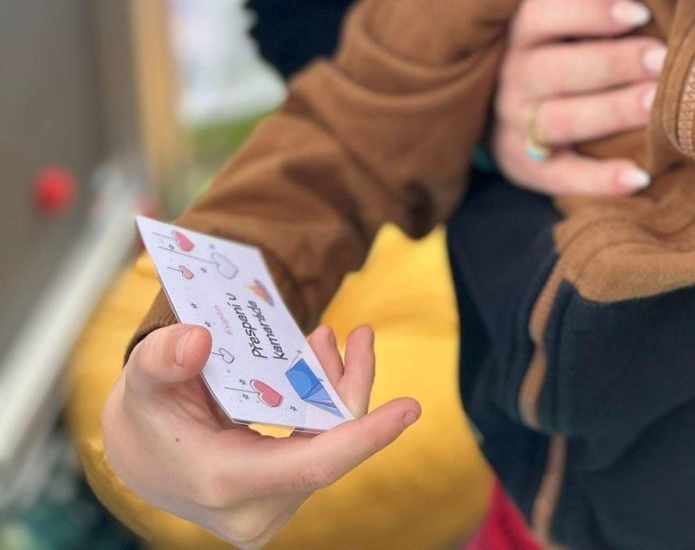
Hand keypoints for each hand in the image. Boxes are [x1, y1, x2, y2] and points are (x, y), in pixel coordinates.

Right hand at [102, 322, 419, 547]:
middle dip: (350, 386)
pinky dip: (324, 405)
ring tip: (332, 338)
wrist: (137, 452)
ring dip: (337, 391)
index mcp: (225, 482)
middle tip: (357, 333)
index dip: (366, 437)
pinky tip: (318, 363)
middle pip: (330, 446)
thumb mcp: (142, 378)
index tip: (410, 408)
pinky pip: (318, 449)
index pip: (315, 465)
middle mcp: (253, 508)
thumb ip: (162, 358)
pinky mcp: (276, 499)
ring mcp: (267, 509)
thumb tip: (196, 341)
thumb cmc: (145, 410)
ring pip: (329, 446)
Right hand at [491, 0, 663, 198]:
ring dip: (613, 111)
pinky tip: (641, 177)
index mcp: (518, 32)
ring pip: (562, 119)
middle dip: (615, 63)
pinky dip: (601, 180)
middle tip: (665, 59)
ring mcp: (515, 125)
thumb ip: (593, 10)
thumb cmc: (556, 51)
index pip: (544, 12)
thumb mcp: (557, 25)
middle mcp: (512, 77)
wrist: (500, 110)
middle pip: (560, 68)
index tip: (642, 13)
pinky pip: (562, 177)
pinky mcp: (526, 167)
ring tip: (659, 104)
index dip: (592, 11)